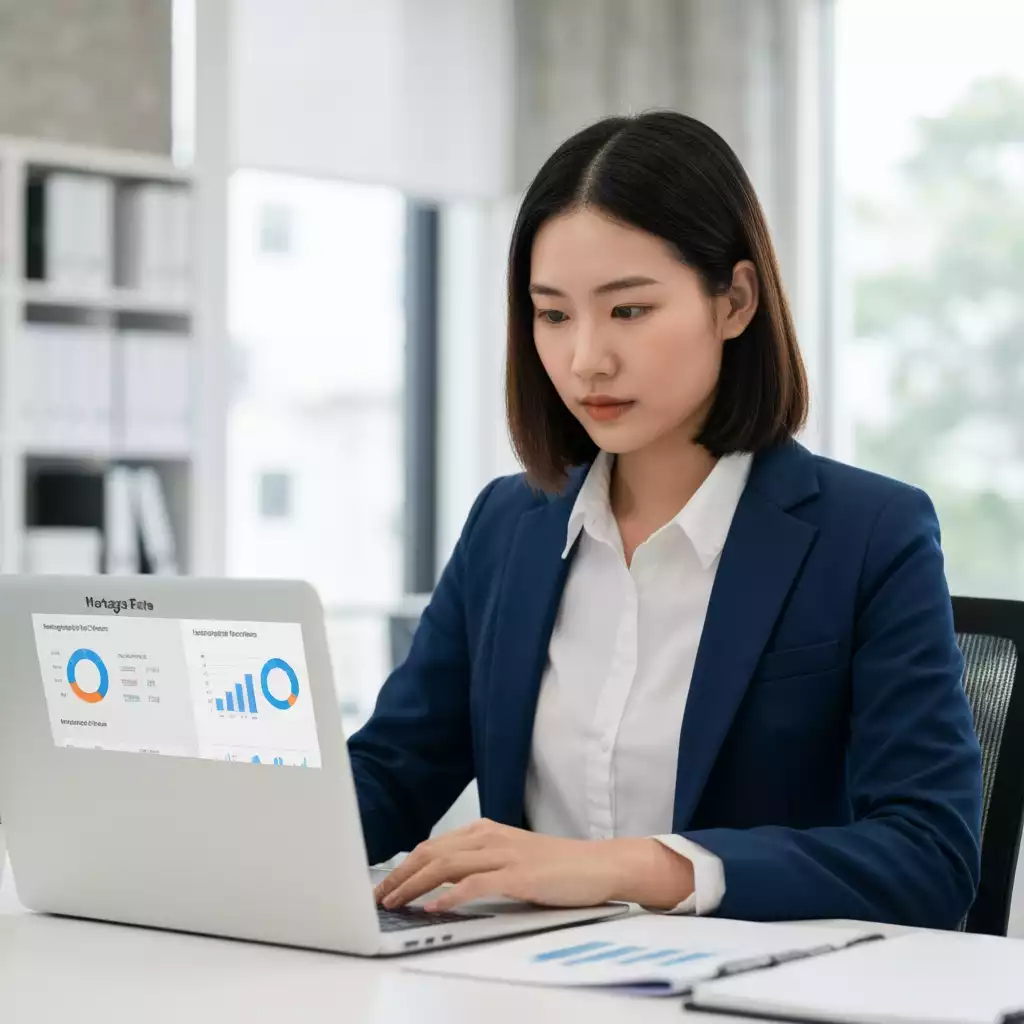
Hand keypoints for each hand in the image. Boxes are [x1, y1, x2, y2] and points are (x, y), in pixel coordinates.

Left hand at [373, 818, 694, 912]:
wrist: (599, 865)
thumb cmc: (555, 867)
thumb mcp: (510, 858)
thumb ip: (477, 864)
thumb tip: (437, 884)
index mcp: (485, 831)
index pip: (432, 846)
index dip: (403, 866)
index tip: (382, 885)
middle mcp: (490, 837)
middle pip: (431, 852)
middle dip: (399, 876)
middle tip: (377, 897)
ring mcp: (505, 854)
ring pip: (446, 865)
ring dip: (414, 885)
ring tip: (394, 903)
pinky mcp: (519, 875)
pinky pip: (475, 884)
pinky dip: (450, 896)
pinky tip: (433, 907)